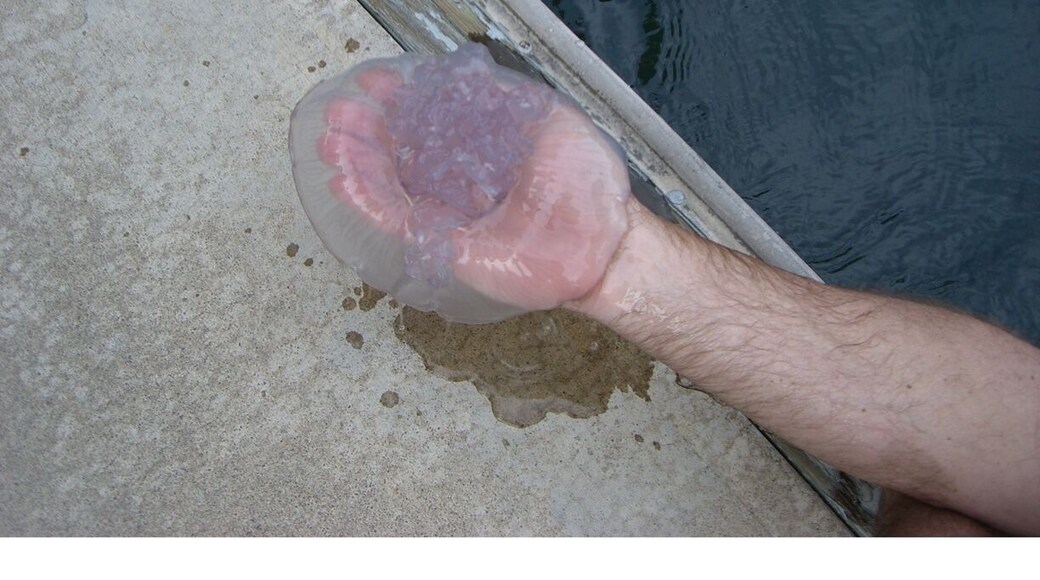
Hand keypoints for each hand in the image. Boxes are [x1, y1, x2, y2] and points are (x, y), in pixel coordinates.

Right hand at [314, 65, 630, 314]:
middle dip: (367, 133)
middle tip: (340, 111)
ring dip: (358, 164)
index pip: (427, 126)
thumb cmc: (588, 188)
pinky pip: (400, 223)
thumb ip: (505, 100)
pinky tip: (346, 178)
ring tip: (332, 141)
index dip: (399, 104)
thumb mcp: (550, 122)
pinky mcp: (446, 247)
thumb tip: (464, 73)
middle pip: (400, 157)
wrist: (606, 241)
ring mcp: (452, 217)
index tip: (376, 82)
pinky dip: (370, 200)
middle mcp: (461, 185)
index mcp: (482, 154)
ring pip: (392, 189)